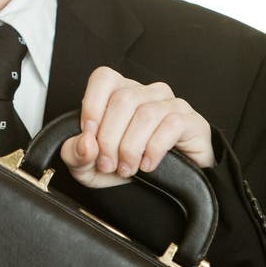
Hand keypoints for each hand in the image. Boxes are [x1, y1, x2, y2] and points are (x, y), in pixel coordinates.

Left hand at [60, 66, 215, 188]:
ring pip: (145, 113)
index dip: (92, 105)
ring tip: (126, 168)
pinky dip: (154, 149)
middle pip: (122, 99)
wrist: (164, 189)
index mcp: (120, 93)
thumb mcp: (90, 167)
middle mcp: (146, 93)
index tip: (88, 135)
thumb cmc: (126, 167)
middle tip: (107, 163)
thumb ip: (76, 154)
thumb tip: (85, 143)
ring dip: (130, 147)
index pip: (103, 78)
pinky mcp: (190, 121)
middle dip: (109, 138)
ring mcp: (170, 104)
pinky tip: (147, 164)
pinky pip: (171, 125)